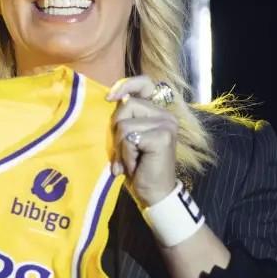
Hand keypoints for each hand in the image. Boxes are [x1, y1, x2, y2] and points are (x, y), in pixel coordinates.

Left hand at [106, 75, 177, 207]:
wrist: (153, 194)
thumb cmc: (138, 166)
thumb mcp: (128, 138)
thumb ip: (125, 118)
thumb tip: (110, 98)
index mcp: (158, 112)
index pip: (145, 84)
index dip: (125, 85)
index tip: (109, 98)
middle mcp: (166, 115)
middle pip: (127, 105)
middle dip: (117, 130)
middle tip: (124, 151)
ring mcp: (166, 125)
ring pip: (124, 124)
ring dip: (121, 147)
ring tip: (130, 161)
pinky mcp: (162, 137)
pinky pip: (128, 138)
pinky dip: (126, 155)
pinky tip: (135, 166)